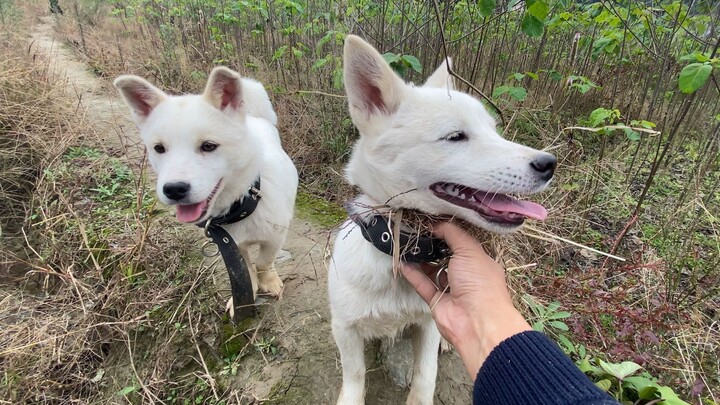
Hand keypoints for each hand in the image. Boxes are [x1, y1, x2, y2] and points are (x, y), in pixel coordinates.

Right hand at [401, 222, 530, 378]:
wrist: (477, 321)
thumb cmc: (480, 283)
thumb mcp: (469, 250)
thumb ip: (452, 234)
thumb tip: (436, 224)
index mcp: (479, 262)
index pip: (462, 243)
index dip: (448, 233)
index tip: (431, 222)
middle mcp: (466, 275)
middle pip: (446, 256)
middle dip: (433, 245)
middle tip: (416, 232)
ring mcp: (451, 289)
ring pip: (433, 270)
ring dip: (421, 259)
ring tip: (407, 245)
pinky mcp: (437, 301)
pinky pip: (423, 285)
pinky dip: (413, 274)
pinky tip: (403, 263)